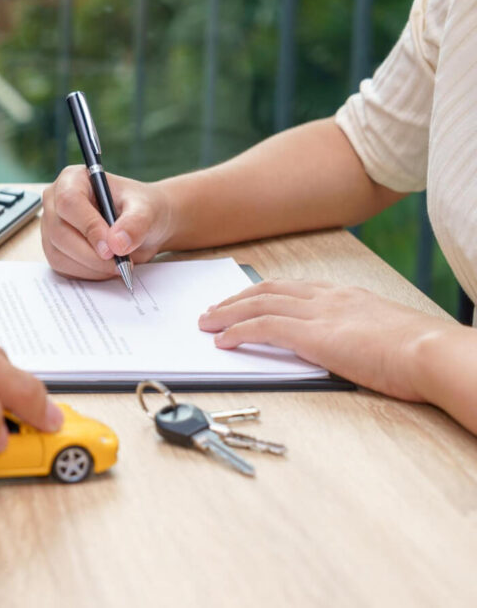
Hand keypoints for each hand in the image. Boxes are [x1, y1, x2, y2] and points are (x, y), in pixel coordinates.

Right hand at [41, 165, 173, 279]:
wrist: (141, 226)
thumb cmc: (140, 209)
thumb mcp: (146, 210)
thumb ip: (136, 223)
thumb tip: (117, 244)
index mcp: (73, 179)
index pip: (69, 202)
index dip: (89, 227)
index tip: (111, 248)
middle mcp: (55, 202)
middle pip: (60, 232)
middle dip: (91, 254)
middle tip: (120, 263)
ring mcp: (51, 227)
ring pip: (58, 254)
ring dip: (90, 267)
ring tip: (118, 265)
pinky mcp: (54, 249)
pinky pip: (62, 268)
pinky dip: (87, 274)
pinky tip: (106, 268)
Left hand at [197, 279, 458, 401]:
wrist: (434, 353)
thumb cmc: (420, 353)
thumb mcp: (385, 336)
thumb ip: (360, 336)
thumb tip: (349, 349)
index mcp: (347, 295)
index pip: (294, 287)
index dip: (264, 293)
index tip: (245, 299)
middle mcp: (329, 298)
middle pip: (269, 290)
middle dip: (236, 299)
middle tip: (213, 310)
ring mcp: (319, 314)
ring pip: (259, 305)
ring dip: (227, 314)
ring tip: (207, 324)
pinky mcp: (312, 336)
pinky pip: (262, 328)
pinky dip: (237, 332)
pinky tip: (222, 341)